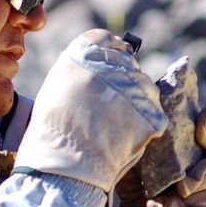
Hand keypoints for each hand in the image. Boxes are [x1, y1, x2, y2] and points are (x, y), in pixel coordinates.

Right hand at [15, 30, 167, 192]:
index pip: (106, 39)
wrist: (63, 167)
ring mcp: (134, 87)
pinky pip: (154, 112)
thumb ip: (78, 70)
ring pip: (145, 86)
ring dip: (136, 100)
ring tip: (117, 124)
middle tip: (111, 105)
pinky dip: (144, 124)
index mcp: (84, 54)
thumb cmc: (51, 132)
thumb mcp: (55, 87)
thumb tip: (96, 66)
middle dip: (122, 80)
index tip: (111, 63)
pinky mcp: (151, 112)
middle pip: (127, 63)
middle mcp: (111, 64)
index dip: (109, 51)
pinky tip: (125, 136)